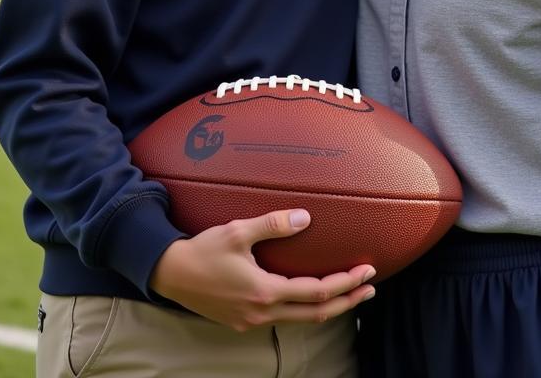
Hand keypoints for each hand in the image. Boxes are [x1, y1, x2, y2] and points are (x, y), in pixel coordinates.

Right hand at [149, 208, 375, 331]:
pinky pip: (283, 319)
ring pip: (300, 320)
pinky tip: (309, 298)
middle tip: (370, 289)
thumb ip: (274, 225)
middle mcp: (262, 312)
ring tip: (348, 294)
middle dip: (346, 302)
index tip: (367, 270)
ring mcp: (252, 321)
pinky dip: (304, 310)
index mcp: (265, 291)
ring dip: (327, 307)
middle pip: (315, 314)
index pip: (316, 292)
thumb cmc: (204, 250)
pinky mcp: (243, 321)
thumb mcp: (238, 230)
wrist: (170, 273)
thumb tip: (306, 218)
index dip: (346, 283)